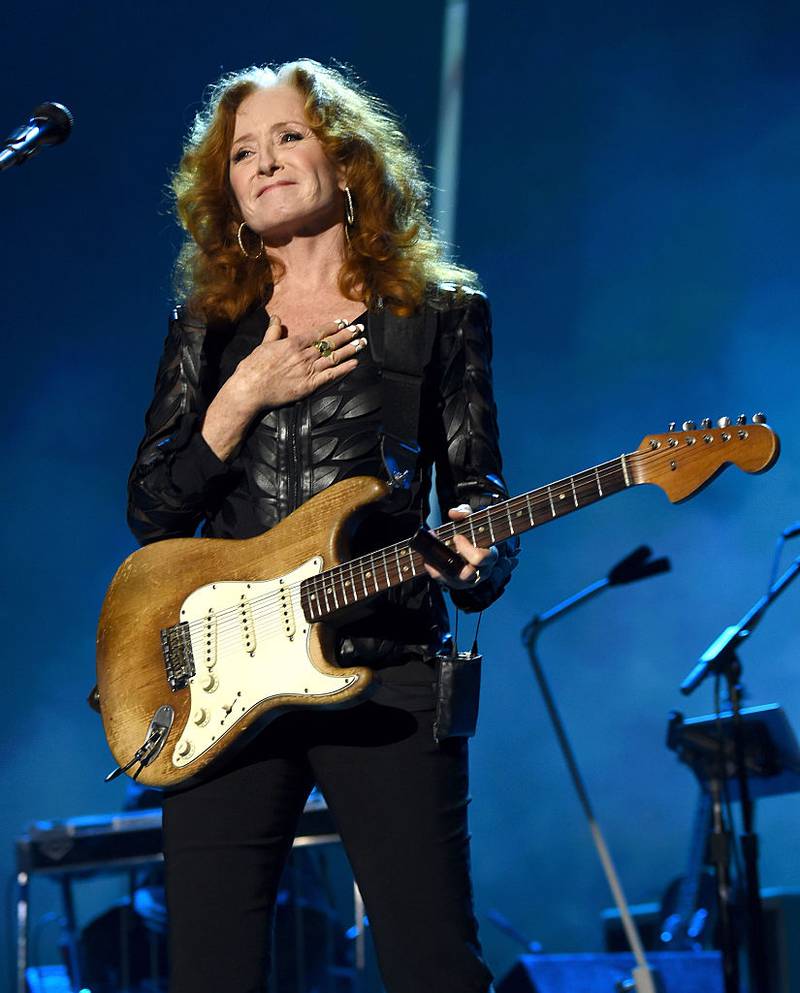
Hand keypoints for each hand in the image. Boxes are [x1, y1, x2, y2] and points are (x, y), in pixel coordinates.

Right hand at [229, 314, 365, 414]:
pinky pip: (331, 375)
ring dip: (350, 349)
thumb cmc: (253, 367)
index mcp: (293, 343)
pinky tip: (355, 363)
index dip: (333, 327)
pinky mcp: (309, 386)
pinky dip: (344, 369)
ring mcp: (308, 370)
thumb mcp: (263, 345)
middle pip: (330, 343)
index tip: (343, 322)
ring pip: (334, 357)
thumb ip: (273, 331)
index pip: (318, 332)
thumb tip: (276, 318)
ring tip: (362, 343)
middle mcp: (303, 355)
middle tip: (359, 330)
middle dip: (347, 335)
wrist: (250, 389)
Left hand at [423, 504, 498, 589]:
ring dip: (439, 566)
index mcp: (490, 557)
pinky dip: (433, 569)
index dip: (467, 549)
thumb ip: (465, 513)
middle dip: (452, 559)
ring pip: (452, 580)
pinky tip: (427, 559)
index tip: (457, 537)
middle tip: (442, 547)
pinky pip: (442, 580)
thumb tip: (453, 513)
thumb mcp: (475, 520)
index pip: (480, 558)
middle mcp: (481, 572)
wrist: (479, 549)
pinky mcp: (457, 583)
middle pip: (467, 574)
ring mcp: (469, 581)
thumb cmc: (477, 534)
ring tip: (430, 553)